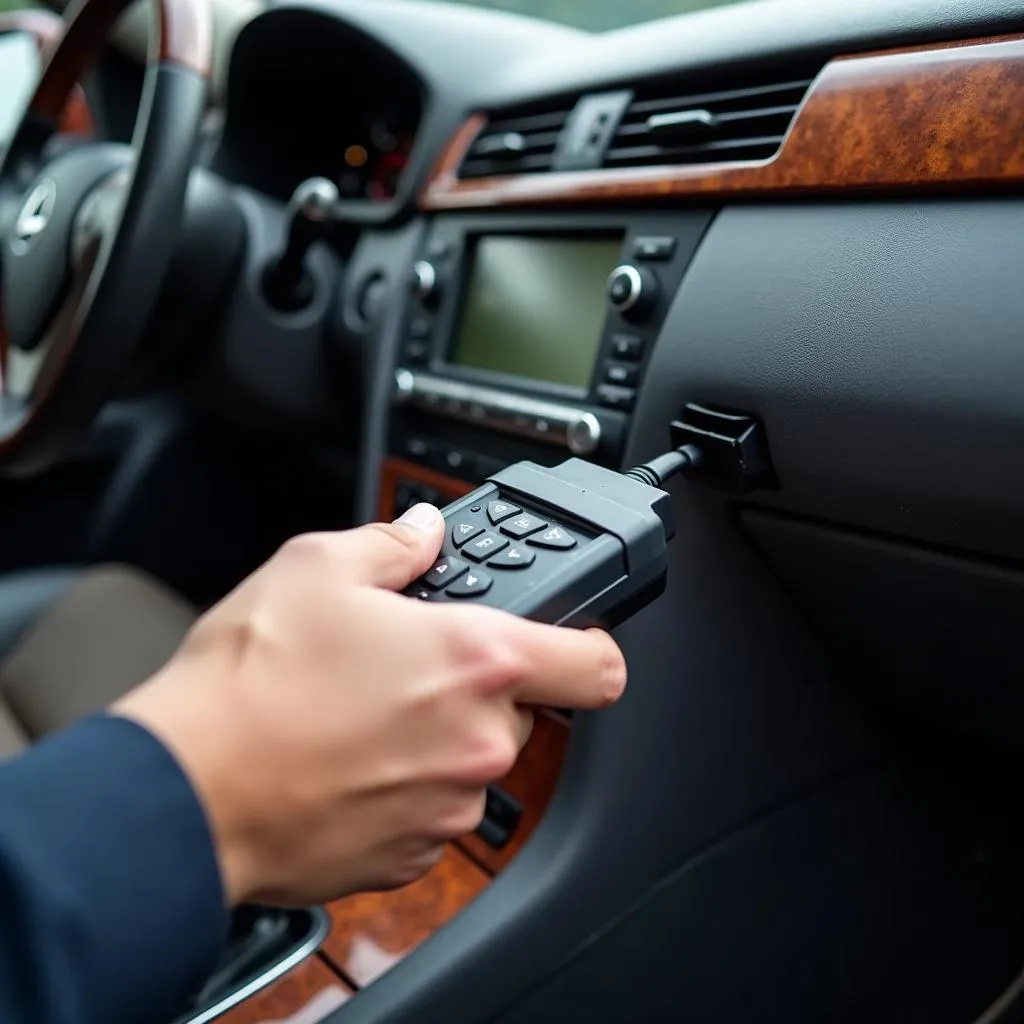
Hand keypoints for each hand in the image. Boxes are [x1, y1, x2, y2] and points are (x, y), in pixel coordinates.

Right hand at [112, 504, 626, 906]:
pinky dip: (405, 788)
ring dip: (437, 738)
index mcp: (475, 660)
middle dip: (478, 688)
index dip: (589, 645)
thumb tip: (423, 531)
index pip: (598, 664)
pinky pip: (433, 811)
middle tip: (410, 667)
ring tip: (362, 715)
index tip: (567, 641)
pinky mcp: (411, 856)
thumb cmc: (249, 682)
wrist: (186, 792)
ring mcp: (448, 807)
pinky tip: (347, 762)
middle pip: (522, 710)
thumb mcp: (317, 568)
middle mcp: (478, 741)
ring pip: (473, 762)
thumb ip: (393, 543)